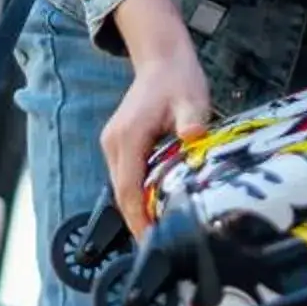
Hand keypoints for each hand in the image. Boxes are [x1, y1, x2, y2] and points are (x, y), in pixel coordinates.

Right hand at [101, 0, 212, 232]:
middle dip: (138, 221)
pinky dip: (138, 195)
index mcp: (128, 137)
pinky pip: (126, 178)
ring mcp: (113, 144)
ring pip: (122, 188)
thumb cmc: (179, 80)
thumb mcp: (192, 99)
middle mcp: (114, 144)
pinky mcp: (119, 145)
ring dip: (137, 210)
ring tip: (161, 233)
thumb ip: (192, 120)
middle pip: (122, 194)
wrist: (161, 59)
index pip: (129, 189)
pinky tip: (156, 207)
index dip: (138, 219)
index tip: (152, 242)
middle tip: (162, 246)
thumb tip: (193, 135)